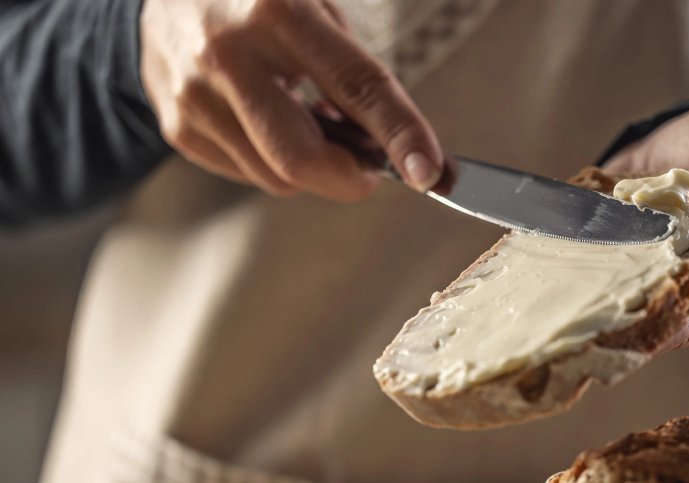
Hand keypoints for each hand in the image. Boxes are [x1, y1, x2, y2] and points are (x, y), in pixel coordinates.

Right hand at [140, 0, 444, 199]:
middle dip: (350, 179)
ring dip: (312, 167)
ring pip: (277, 177)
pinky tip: (268, 122)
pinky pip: (248, 174)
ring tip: (307, 121)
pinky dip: (273, 162)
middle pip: (302, 158)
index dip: (400, 133)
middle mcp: (229, 54)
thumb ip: (354, 74)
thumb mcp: (312, 7)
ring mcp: (195, 94)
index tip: (430, 173)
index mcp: (277, 11)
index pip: (357, 86)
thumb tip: (396, 148)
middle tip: (372, 170)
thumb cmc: (257, 2)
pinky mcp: (178, 126)